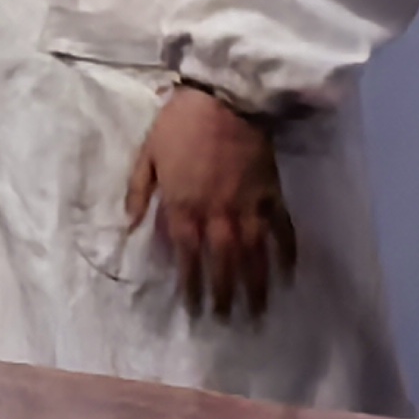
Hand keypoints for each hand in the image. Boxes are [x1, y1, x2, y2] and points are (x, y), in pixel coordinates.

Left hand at [125, 87, 295, 318]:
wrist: (224, 99)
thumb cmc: (179, 125)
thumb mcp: (147, 154)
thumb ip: (138, 192)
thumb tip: (130, 226)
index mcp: (183, 205)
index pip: (185, 255)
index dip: (189, 283)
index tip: (192, 306)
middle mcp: (217, 214)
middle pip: (221, 263)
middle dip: (223, 294)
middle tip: (225, 319)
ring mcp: (248, 208)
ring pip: (253, 257)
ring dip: (256, 286)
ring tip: (258, 312)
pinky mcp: (272, 197)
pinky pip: (283, 233)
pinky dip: (287, 255)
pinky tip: (288, 277)